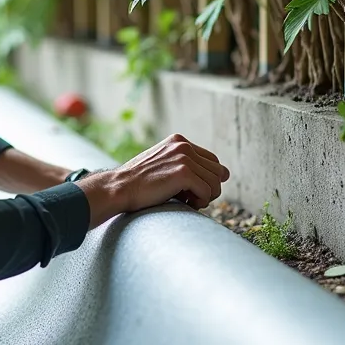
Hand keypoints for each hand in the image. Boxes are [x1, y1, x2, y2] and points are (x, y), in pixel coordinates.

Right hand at [75, 133, 229, 227]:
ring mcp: (183, 157)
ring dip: (206, 197)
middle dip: (209, 189)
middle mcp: (183, 145)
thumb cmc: (139, 183)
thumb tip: (226, 174)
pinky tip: (186, 204)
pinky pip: (207, 192)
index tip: (194, 191)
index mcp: (178, 141)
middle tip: (193, 199)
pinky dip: (200, 202)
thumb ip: (188, 164)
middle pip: (217, 171)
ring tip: (189, 202)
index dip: (208, 179)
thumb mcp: (164, 164)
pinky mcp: (183, 172)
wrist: (119, 188)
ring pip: (215, 183)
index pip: (212, 160)